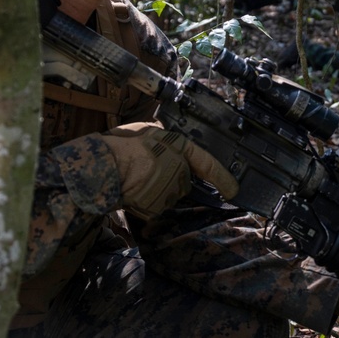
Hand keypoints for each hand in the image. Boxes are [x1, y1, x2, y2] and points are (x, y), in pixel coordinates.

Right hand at [100, 122, 238, 219]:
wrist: (105, 167)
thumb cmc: (123, 145)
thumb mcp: (147, 130)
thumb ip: (162, 137)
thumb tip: (164, 138)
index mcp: (180, 148)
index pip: (208, 165)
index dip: (223, 178)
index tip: (233, 189)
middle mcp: (180, 171)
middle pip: (182, 180)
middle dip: (169, 177)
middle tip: (146, 168)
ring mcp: (169, 192)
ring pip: (167, 194)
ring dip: (155, 188)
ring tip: (135, 176)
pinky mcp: (156, 208)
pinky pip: (153, 205)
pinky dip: (144, 200)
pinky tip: (131, 189)